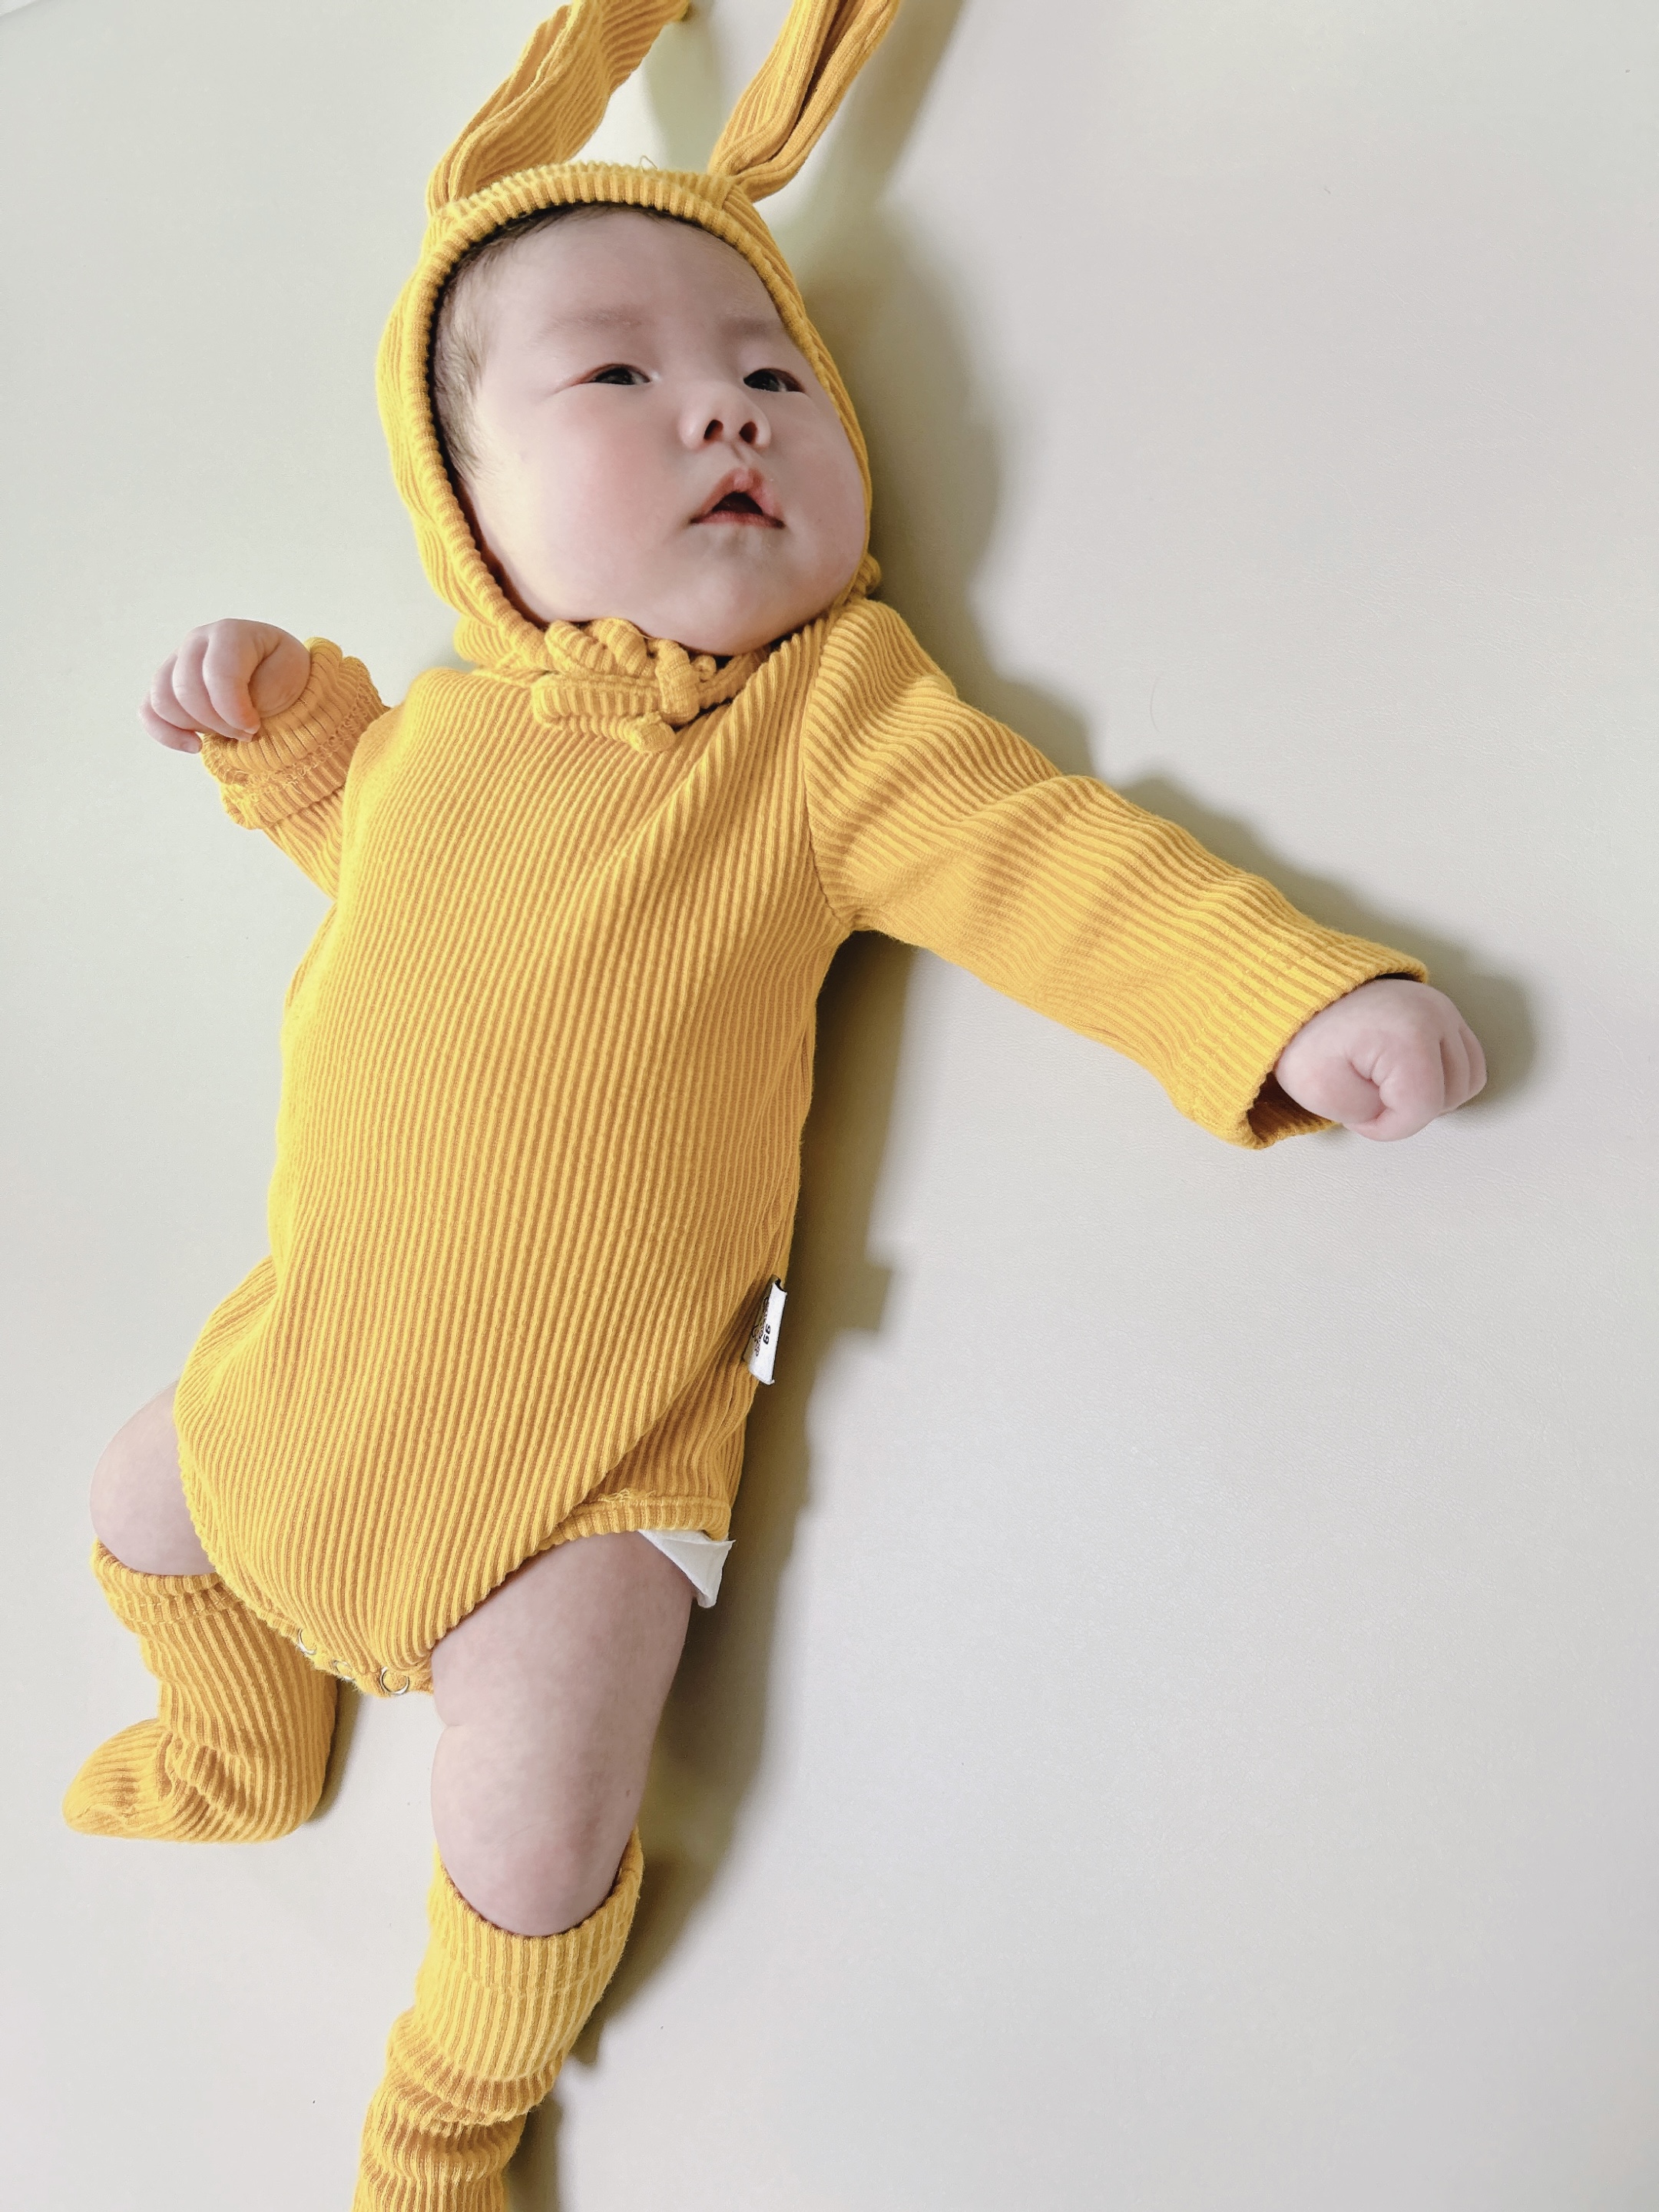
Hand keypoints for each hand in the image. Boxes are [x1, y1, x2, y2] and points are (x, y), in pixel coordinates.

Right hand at [139, 621, 310, 752]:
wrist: (278, 682)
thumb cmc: (282, 675)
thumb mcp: (285, 678)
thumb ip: (258, 692)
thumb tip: (230, 714)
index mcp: (229, 633)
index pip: (217, 673)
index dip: (234, 710)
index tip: (254, 726)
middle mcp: (196, 642)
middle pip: (186, 690)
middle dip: (219, 723)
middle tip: (246, 732)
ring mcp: (176, 662)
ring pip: (164, 702)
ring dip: (198, 728)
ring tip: (227, 733)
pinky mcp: (164, 686)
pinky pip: (149, 712)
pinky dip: (168, 734)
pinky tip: (195, 745)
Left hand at [1274, 978, 1485, 1141]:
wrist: (1301, 994)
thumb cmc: (1307, 1038)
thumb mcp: (1322, 1090)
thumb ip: (1369, 1115)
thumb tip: (1399, 1113)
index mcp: (1408, 1035)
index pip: (1421, 1109)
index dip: (1387, 1126)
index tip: (1357, 1114)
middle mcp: (1436, 1016)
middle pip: (1449, 1098)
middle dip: (1407, 1111)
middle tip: (1368, 1096)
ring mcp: (1445, 1010)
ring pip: (1467, 1082)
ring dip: (1432, 1097)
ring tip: (1388, 1086)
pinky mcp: (1446, 1011)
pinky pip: (1468, 1061)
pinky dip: (1445, 1078)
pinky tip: (1407, 1076)